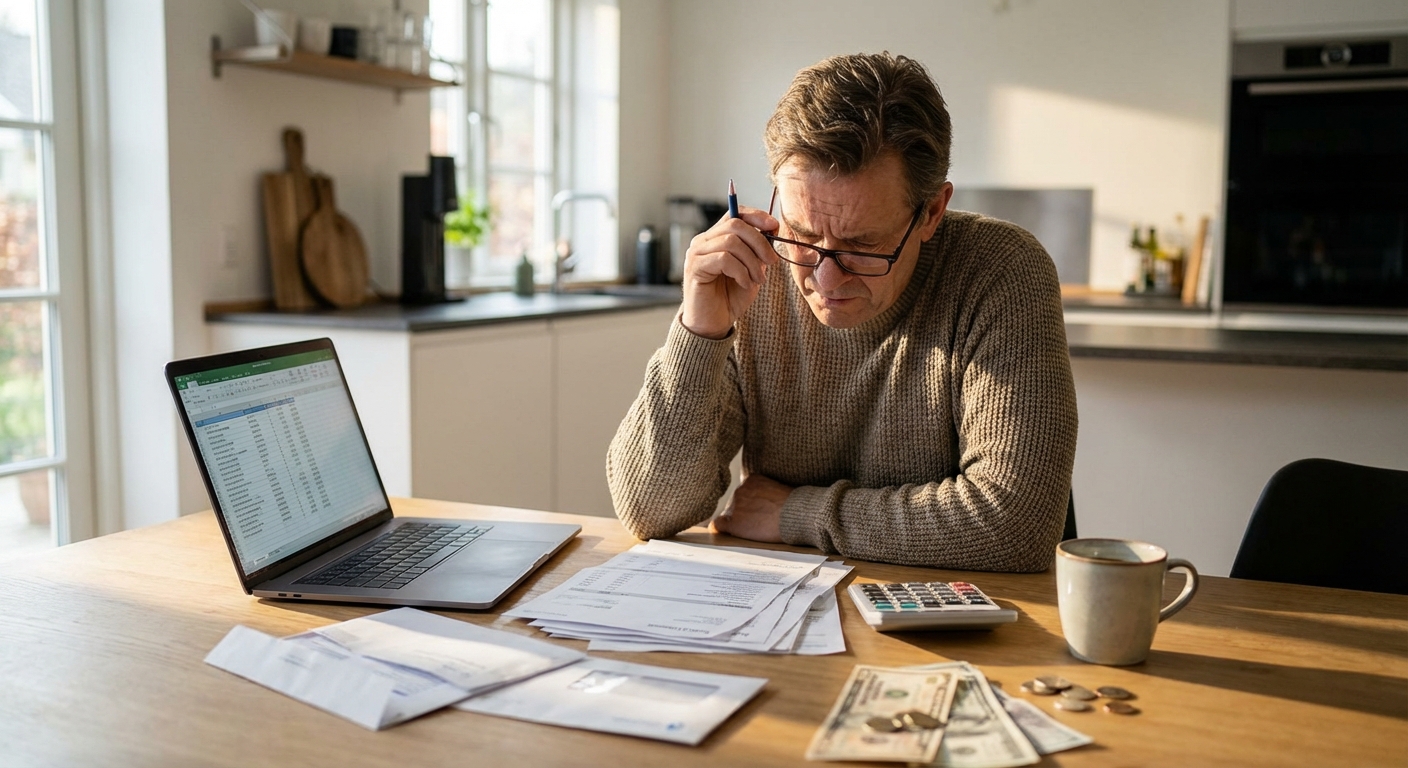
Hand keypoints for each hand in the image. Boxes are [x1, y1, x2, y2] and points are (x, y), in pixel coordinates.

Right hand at [680, 208, 779, 338]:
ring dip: (752, 261)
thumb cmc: (731, 297)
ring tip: (757, 279)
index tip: (774, 227)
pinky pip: (724, 259)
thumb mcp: (751, 269)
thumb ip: (758, 250)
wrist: (713, 323)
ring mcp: (697, 253)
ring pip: (731, 242)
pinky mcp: (695, 267)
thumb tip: (772, 230)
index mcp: (716, 237)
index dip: (756, 216)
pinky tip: (745, 283)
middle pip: (735, 224)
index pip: (735, 213)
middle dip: (759, 242)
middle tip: (771, 262)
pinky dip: (741, 271)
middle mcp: (703, 241)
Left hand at [709, 473, 791, 542]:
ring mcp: (735, 506)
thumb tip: (764, 505)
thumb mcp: (779, 489)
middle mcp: (740, 490)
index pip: (743, 492)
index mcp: (751, 480)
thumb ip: (766, 493)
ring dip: (739, 522)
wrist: (795, 514)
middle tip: (760, 521)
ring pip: (730, 515)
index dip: (749, 503)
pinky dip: (720, 529)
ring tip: (756, 528)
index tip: (758, 510)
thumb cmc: (794, 505)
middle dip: (744, 512)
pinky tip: (722, 533)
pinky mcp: (734, 522)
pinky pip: (718, 525)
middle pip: (736, 504)